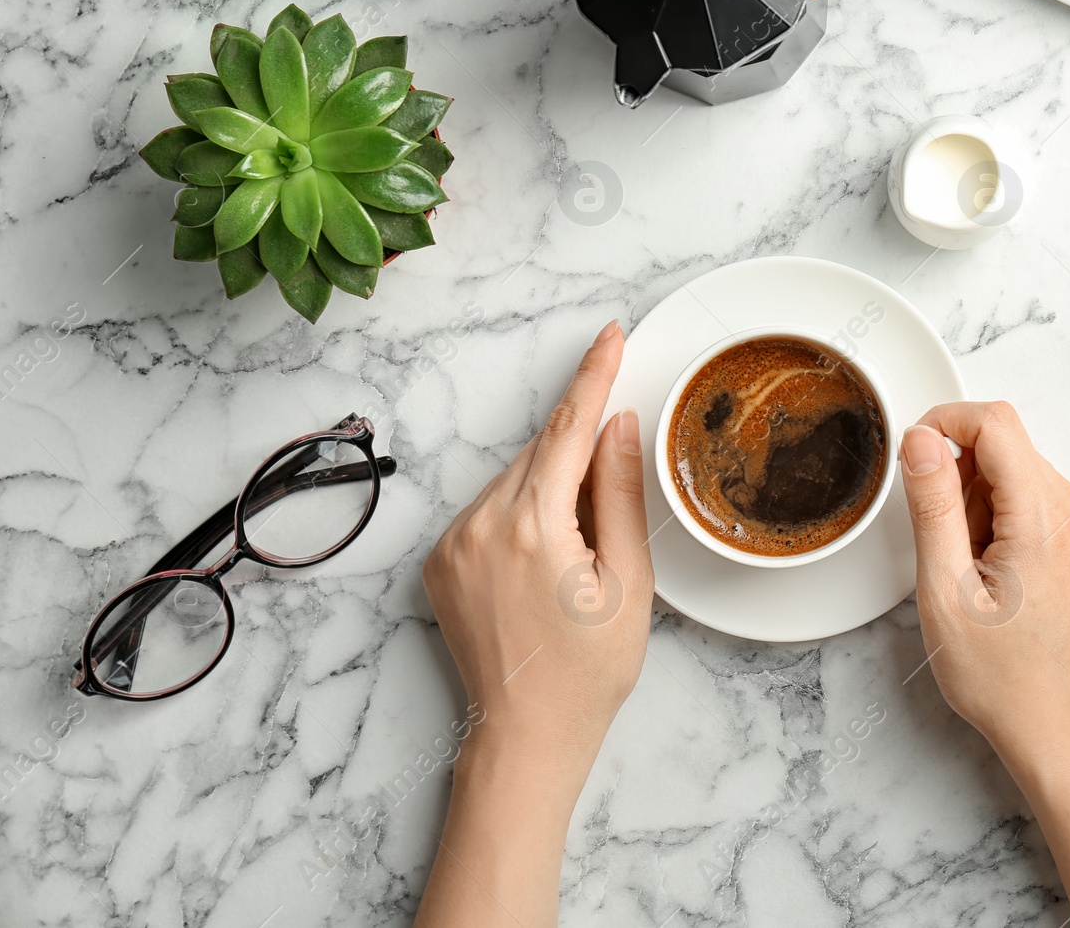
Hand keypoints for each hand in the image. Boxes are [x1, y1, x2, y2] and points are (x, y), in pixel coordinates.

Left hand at [421, 320, 653, 771]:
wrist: (524, 734)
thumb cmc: (585, 673)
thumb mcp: (628, 583)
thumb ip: (620, 493)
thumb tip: (617, 424)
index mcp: (532, 528)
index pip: (568, 429)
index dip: (593, 376)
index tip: (610, 336)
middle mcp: (479, 525)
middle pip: (541, 451)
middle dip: (581, 447)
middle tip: (616, 492)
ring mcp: (453, 542)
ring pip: (515, 477)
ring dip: (554, 484)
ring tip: (581, 553)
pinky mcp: (441, 559)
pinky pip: (492, 506)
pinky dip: (526, 508)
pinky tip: (550, 556)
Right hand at [898, 401, 1069, 770]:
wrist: (1051, 720)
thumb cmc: (1000, 674)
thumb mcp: (944, 590)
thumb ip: (933, 505)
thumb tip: (922, 439)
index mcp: (1045, 518)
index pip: (994, 423)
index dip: (943, 424)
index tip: (913, 457)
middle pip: (1004, 444)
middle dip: (959, 477)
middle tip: (948, 543)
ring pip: (1014, 468)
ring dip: (978, 500)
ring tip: (971, 565)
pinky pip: (1030, 495)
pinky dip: (999, 516)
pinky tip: (992, 567)